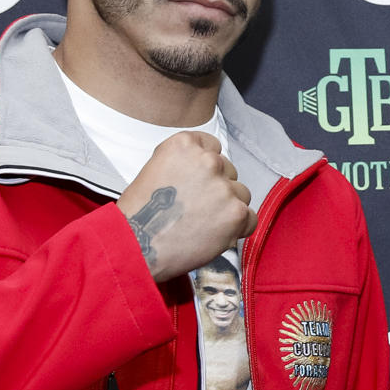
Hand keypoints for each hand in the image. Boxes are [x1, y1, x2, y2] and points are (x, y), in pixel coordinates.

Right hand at [118, 131, 254, 281]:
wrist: (138, 245)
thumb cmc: (140, 214)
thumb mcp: (156, 169)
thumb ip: (184, 164)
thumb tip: (205, 173)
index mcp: (185, 145)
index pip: (212, 146)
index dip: (207, 168)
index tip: (199, 181)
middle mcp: (208, 161)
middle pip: (229, 171)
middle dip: (218, 188)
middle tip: (198, 209)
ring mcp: (224, 187)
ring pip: (241, 194)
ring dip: (229, 208)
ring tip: (203, 224)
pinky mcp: (236, 213)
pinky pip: (251, 219)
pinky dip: (237, 230)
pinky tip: (215, 235)